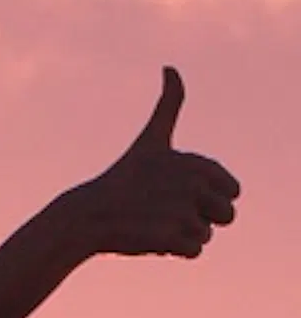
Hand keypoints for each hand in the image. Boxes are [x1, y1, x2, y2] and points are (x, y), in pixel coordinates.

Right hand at [53, 68, 241, 262]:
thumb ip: (169, 104)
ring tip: (153, 223)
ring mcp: (181, 210)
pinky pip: (196, 251)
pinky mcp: (171, 236)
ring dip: (184, 234)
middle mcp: (192, 184)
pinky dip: (175, 250)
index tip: (174, 189)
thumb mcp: (151, 139)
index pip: (233, 190)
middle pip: (228, 214)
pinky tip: (150, 238)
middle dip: (201, 218)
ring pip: (208, 233)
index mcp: (196, 162)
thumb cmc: (122, 180)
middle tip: (164, 210)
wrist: (85, 215)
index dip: (206, 196)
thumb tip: (170, 66)